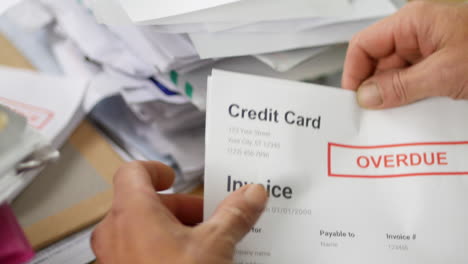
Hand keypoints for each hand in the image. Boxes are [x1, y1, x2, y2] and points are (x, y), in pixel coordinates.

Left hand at [91, 161, 267, 263]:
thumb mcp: (215, 245)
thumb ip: (234, 214)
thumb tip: (250, 195)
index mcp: (132, 212)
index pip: (133, 172)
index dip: (155, 169)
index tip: (173, 176)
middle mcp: (115, 232)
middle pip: (144, 202)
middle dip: (179, 207)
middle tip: (207, 217)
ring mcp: (114, 256)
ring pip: (141, 227)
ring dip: (172, 228)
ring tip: (203, 242)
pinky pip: (138, 250)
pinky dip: (161, 248)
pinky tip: (188, 262)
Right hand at [342, 1, 467, 108]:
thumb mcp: (446, 72)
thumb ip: (401, 86)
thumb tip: (367, 95)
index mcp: (414, 21)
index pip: (364, 44)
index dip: (353, 72)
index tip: (353, 99)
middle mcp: (419, 33)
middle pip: (378, 63)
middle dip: (377, 90)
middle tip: (376, 114)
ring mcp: (431, 50)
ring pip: (396, 77)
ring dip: (398, 98)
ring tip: (407, 113)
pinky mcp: (442, 66)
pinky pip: (415, 84)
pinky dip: (415, 100)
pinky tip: (422, 110)